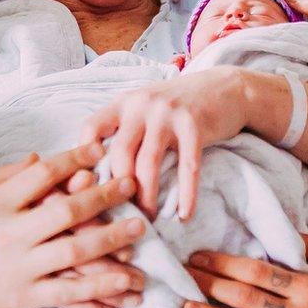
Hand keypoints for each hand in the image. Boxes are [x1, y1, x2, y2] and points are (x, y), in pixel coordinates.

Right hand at [0, 145, 147, 307]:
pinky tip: (123, 282)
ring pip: (74, 253)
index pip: (41, 175)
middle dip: (103, 196)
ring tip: (139, 230)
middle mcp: (9, 234)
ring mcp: (19, 268)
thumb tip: (39, 157)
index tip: (98, 152)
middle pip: (66, 211)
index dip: (73, 160)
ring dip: (111, 241)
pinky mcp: (25, 298)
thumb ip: (3, 178)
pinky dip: (98, 289)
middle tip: (131, 185)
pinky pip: (68, 293)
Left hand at [81, 67, 255, 220]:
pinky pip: (187, 166)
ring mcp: (168, 114)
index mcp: (123, 103)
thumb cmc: (177, 107)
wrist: (224, 88)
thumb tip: (96, 175)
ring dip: (147, 197)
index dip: (83, 160)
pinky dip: (186, 194)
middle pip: (120, 153)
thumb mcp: (144, 108)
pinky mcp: (195, 125)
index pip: (90, 129)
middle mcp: (141, 105)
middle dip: (118, 190)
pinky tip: (184, 214)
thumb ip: (122, 131)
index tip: (88, 188)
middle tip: (120, 215)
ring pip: (148, 163)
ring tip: (148, 220)